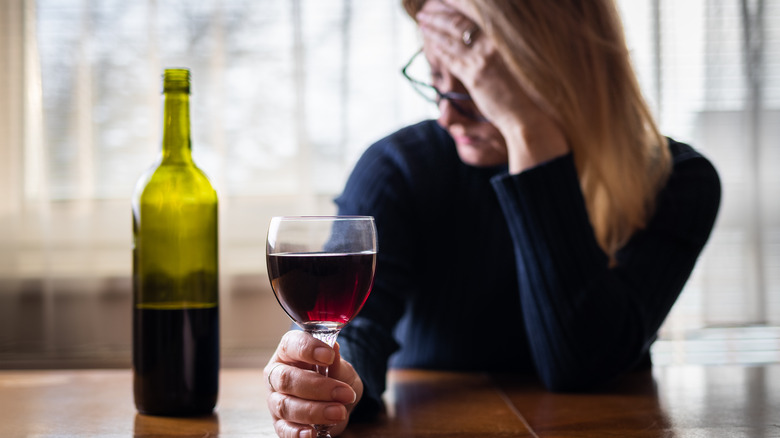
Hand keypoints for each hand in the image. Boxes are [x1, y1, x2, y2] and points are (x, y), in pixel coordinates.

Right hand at [264, 331, 362, 437]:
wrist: (336, 401)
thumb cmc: (334, 376)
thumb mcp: (341, 368)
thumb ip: (336, 363)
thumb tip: (334, 348)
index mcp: (288, 352)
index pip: (291, 345)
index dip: (308, 349)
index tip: (329, 355)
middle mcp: (277, 375)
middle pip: (286, 379)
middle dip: (317, 387)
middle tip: (344, 393)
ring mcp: (275, 400)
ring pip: (285, 406)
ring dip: (314, 411)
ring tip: (339, 413)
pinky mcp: (280, 423)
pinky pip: (284, 430)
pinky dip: (297, 433)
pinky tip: (311, 433)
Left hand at [416, 0, 568, 171]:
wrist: (529, 111)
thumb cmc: (525, 86)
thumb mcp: (514, 57)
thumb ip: (497, 43)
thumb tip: (480, 34)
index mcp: (503, 34)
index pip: (472, 12)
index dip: (453, 5)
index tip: (441, 1)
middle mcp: (492, 42)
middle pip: (457, 22)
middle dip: (437, 15)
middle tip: (424, 12)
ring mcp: (482, 59)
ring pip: (450, 39)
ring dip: (433, 30)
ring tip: (422, 23)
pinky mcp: (474, 76)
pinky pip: (451, 60)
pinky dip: (439, 51)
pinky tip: (431, 46)